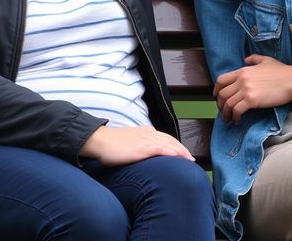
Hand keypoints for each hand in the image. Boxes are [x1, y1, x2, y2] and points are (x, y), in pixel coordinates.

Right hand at [79, 125, 194, 164]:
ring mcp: (144, 141)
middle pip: (170, 140)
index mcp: (146, 131)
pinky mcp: (140, 148)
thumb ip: (139, 142)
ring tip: (189, 159)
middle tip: (192, 159)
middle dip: (182, 149)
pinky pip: (158, 149)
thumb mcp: (129, 140)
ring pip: (167, 144)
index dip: (177, 145)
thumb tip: (146, 150)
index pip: (166, 138)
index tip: (185, 153)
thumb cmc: (111, 143)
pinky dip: (169, 151)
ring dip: (180, 151)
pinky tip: (177, 156)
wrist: (99, 141)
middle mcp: (148, 134)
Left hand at [214, 54, 291, 122]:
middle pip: (222, 93)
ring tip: (229, 118)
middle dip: (220, 104)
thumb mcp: (266, 60)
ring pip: (227, 103)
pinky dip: (235, 117)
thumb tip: (246, 59)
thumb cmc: (282, 71)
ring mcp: (246, 90)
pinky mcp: (253, 100)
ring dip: (226, 113)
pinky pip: (237, 110)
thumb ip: (253, 59)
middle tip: (223, 110)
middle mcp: (242, 80)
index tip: (217, 96)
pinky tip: (238, 120)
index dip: (216, 89)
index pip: (221, 80)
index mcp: (243, 71)